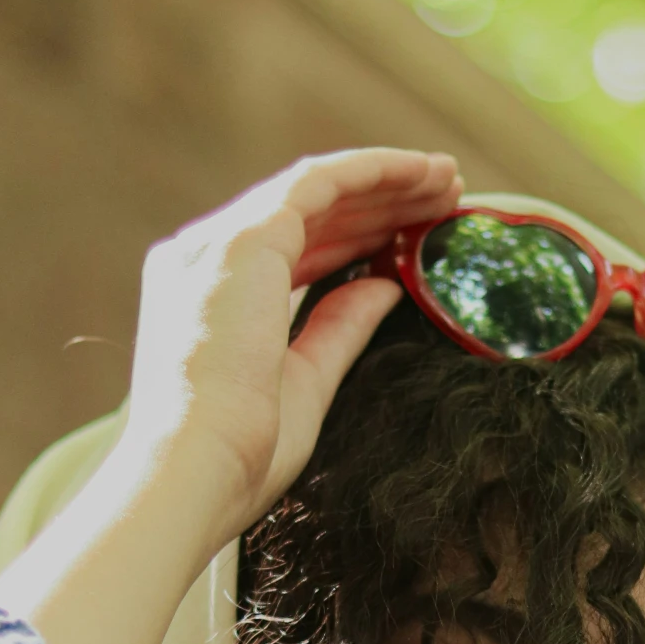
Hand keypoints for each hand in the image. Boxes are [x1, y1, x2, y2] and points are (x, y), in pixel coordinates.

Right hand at [123, 147, 462, 545]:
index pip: (294, 252)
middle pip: (308, 215)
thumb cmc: (241, 454)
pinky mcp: (245, 238)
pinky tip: (420, 172)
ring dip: (386, 181)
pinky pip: (319, 182)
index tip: (410, 239)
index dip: (357, 240)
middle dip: (378, 204)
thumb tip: (383, 286)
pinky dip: (372, 170)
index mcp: (209, 298)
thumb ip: (339, 329)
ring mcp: (219, 243)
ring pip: (318, 190)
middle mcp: (204, 260)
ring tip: (448, 182)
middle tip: (443, 198)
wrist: (196, 472)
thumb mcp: (306, 383)